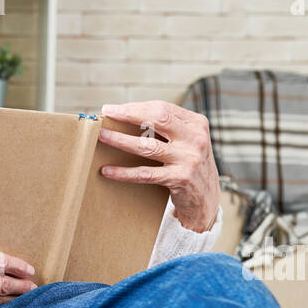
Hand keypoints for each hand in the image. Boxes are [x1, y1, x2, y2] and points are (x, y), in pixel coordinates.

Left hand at [96, 101, 220, 232]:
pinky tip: (107, 170)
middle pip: (157, 118)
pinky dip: (124, 173)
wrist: (206, 199)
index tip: (112, 109)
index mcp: (196, 123)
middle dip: (128, 115)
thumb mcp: (187, 142)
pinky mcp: (180, 178)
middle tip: (106, 115)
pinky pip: (145, 174)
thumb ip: (169, 129)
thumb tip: (128, 117)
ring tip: (101, 137)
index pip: (162, 108)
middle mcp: (195, 138)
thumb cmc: (189, 166)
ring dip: (120, 140)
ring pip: (147, 146)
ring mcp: (188, 158)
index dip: (135, 107)